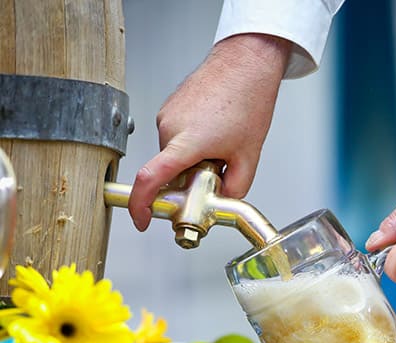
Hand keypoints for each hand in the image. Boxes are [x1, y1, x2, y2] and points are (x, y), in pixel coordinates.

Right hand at [128, 33, 291, 230]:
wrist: (246, 64)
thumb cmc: (248, 101)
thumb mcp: (249, 157)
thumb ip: (235, 188)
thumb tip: (220, 202)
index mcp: (186, 143)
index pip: (150, 180)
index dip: (141, 206)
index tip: (142, 220)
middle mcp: (169, 128)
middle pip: (169, 171)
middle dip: (190, 179)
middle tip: (218, 170)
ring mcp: (166, 116)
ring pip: (173, 155)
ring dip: (193, 159)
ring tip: (222, 142)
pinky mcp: (169, 108)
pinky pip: (175, 138)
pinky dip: (191, 143)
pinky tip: (215, 131)